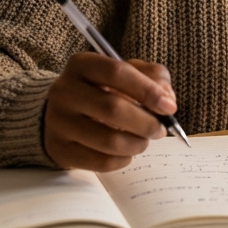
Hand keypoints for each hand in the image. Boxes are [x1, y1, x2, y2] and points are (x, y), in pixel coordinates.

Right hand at [44, 53, 176, 171]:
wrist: (62, 114)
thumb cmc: (102, 91)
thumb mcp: (126, 73)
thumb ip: (152, 78)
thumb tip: (167, 100)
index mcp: (82, 64)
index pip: (117, 72)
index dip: (148, 90)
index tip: (169, 107)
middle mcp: (64, 91)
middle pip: (113, 108)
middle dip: (146, 123)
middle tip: (160, 130)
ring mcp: (58, 122)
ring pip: (108, 140)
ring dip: (137, 144)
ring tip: (144, 141)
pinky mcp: (59, 149)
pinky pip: (100, 162)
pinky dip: (122, 160)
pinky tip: (126, 153)